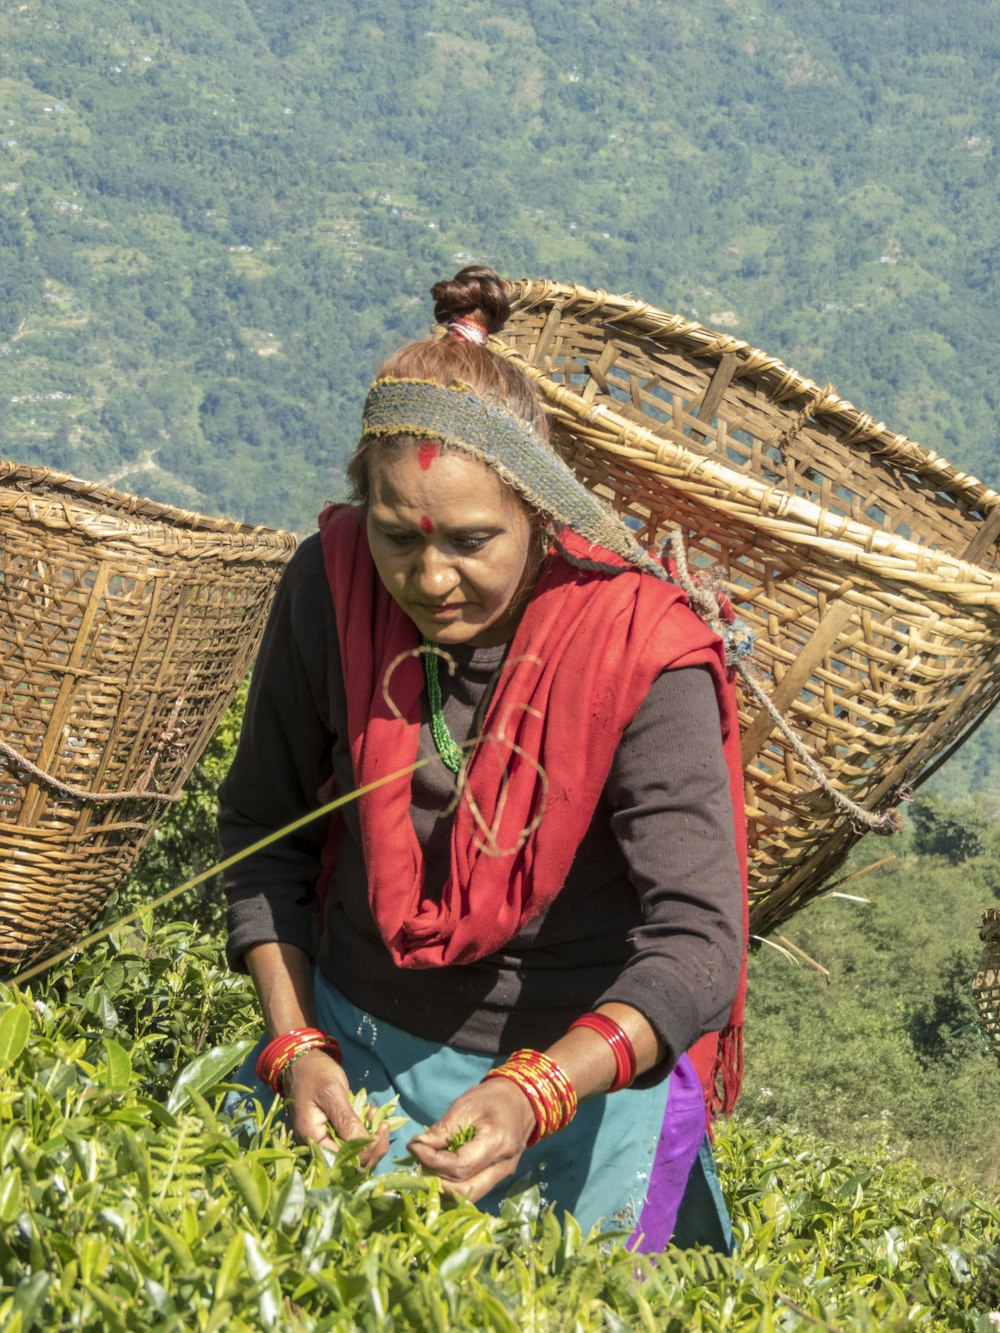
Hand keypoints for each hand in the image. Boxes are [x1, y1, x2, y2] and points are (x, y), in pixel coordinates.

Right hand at [280, 1049, 388, 1168]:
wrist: (302, 1063)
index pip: (344, 1162)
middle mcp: (316, 1147)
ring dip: (370, 1138)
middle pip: (350, 1164)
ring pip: (354, 1155)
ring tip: (376, 1115)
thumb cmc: (315, 1074)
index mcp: (312, 1140)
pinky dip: (364, 1132)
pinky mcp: (331, 1135)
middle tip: (383, 1124)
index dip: (367, 1151)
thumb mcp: (332, 1093)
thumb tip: (366, 1146)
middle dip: (372, 1147)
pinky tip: (371, 1114)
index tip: (381, 1128)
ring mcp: (324, 1142)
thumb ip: (346, 1121)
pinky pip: (350, 1142)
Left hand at [407, 1077, 535, 1202]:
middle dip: (436, 1182)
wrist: (521, 1100)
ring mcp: (502, 1175)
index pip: (460, 1166)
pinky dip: (453, 1186)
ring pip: (469, 1196)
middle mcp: (503, 1166)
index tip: (414, 1147)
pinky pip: (473, 1189)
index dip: (432, 1162)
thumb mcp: (465, 1106)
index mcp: (497, 1143)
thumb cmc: (492, 1098)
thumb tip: (417, 1147)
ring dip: (443, 1188)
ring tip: (426, 1168)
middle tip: (418, 1163)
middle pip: (465, 1190)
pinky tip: (440, 1172)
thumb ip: (442, 1130)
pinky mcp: (497, 1177)